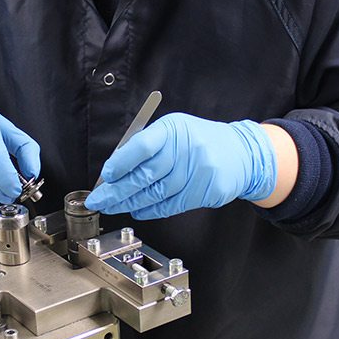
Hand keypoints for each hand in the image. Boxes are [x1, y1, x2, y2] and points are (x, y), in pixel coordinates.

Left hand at [84, 113, 275, 219]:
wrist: (240, 153)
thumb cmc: (198, 140)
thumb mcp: (174, 131)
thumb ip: (146, 145)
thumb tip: (114, 170)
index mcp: (173, 129)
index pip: (140, 147)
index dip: (120, 164)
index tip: (105, 177)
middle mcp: (185, 149)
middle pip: (144, 175)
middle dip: (116, 191)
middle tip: (98, 200)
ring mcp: (197, 171)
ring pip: (155, 193)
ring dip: (129, 203)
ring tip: (112, 207)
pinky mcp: (204, 191)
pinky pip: (170, 205)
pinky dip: (149, 210)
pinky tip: (136, 210)